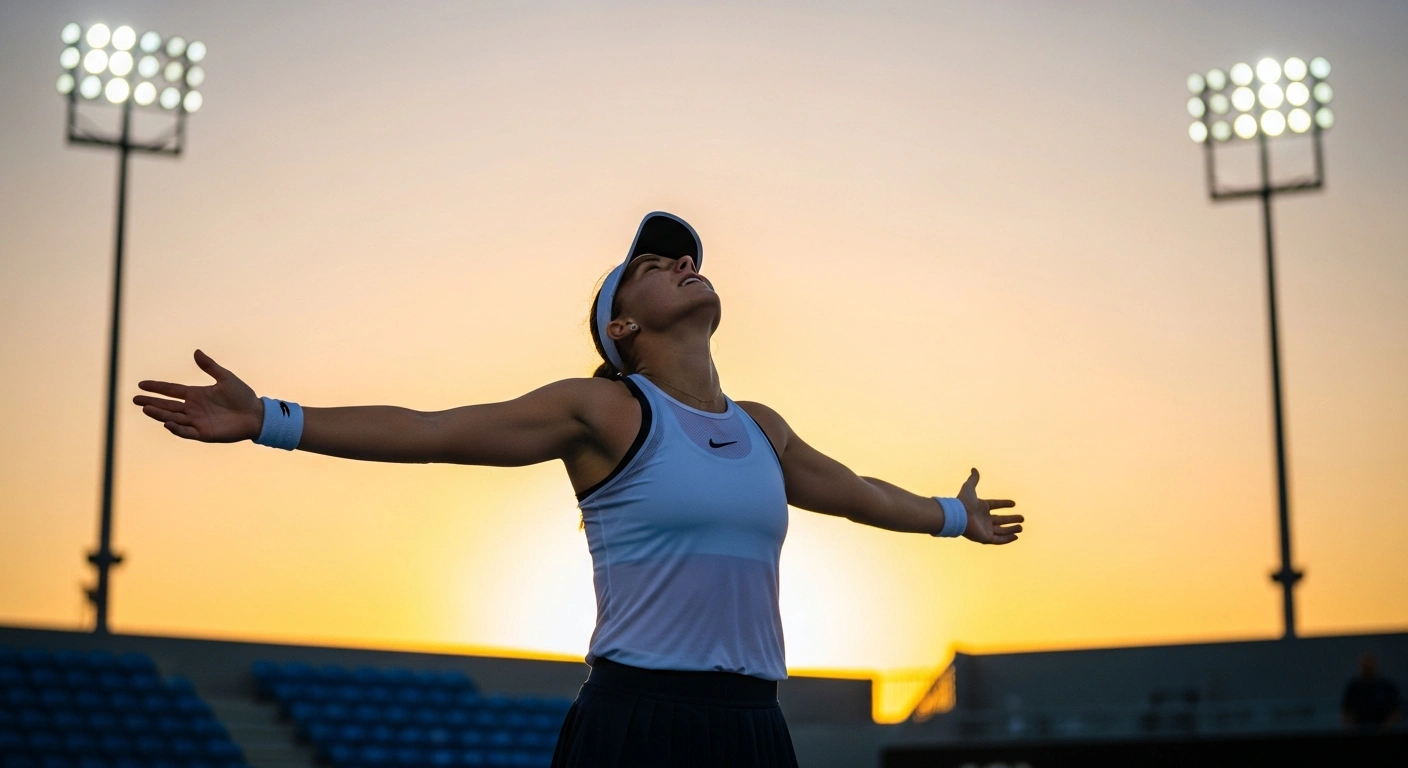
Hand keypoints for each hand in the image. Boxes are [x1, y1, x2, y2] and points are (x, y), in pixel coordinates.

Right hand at [132, 349, 262, 442]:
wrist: (256, 414)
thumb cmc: (243, 396)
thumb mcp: (225, 378)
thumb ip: (210, 366)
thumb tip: (196, 351)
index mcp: (196, 394)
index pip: (171, 390)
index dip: (157, 387)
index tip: (141, 384)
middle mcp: (193, 408)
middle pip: (167, 405)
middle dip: (151, 402)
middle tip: (135, 399)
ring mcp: (197, 421)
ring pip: (173, 418)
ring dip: (160, 414)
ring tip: (146, 408)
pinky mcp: (204, 433)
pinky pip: (186, 432)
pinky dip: (176, 428)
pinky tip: (167, 422)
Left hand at [957, 468, 1021, 544]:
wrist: (958, 515)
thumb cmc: (963, 502)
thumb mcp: (969, 487)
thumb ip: (973, 479)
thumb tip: (974, 468)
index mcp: (981, 507)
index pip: (995, 505)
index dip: (1004, 504)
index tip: (1014, 503)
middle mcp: (983, 519)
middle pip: (1000, 520)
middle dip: (1011, 519)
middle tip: (1022, 518)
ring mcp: (985, 529)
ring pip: (1001, 531)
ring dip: (1011, 529)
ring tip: (1021, 528)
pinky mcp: (985, 537)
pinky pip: (999, 540)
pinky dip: (1007, 539)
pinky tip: (1016, 536)